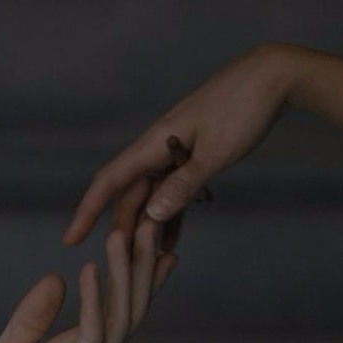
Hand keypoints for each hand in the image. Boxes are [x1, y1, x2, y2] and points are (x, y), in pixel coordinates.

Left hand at [0, 219, 176, 342]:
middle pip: (128, 306)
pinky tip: (88, 271)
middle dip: (141, 264)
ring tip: (124, 234)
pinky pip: (90, 340)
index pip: (117, 306)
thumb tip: (56, 277)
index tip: (151, 239)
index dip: (137, 273)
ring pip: (117, 318)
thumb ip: (32, 319)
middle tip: (152, 221)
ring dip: (122, 275)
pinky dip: (92, 303)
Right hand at [63, 43, 299, 244]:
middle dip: (123, 229)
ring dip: (147, 226)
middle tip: (121, 264)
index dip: (87, 210)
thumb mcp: (214, 151)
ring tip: (146, 260)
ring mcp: (173, 155)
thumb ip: (183, 184)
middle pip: (129, 196)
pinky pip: (174, 192)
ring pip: (151, 197)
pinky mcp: (190, 159)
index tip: (70, 238)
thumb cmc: (242, 108)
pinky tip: (172, 239)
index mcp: (153, 144)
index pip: (109, 180)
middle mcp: (156, 151)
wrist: (272, 78)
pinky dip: (172, 215)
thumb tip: (151, 216)